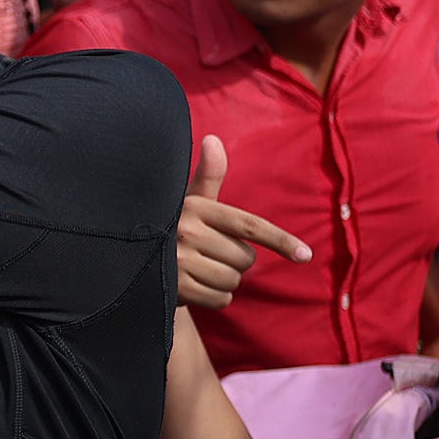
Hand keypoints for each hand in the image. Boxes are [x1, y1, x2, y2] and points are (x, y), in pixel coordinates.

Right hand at [175, 136, 310, 309]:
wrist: (133, 261)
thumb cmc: (172, 226)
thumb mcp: (189, 202)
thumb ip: (208, 176)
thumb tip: (213, 139)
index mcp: (194, 207)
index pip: (249, 226)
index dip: (280, 240)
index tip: (305, 255)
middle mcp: (185, 232)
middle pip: (246, 258)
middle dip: (236, 260)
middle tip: (209, 253)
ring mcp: (179, 261)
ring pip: (234, 280)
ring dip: (224, 280)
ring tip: (199, 269)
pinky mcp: (176, 289)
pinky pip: (221, 299)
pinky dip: (215, 297)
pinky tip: (196, 286)